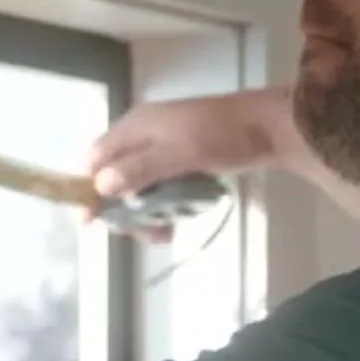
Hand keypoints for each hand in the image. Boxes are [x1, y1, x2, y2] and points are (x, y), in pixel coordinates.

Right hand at [87, 88, 282, 238]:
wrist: (270, 127)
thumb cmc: (222, 137)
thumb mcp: (179, 154)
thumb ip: (138, 169)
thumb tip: (99, 187)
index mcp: (134, 127)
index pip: (94, 159)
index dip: (88, 190)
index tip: (93, 222)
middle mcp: (141, 136)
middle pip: (113, 178)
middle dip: (124, 210)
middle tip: (146, 233)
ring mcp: (161, 149)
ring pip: (136, 188)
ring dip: (145, 214)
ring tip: (166, 232)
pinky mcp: (179, 161)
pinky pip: (158, 188)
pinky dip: (162, 207)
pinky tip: (176, 222)